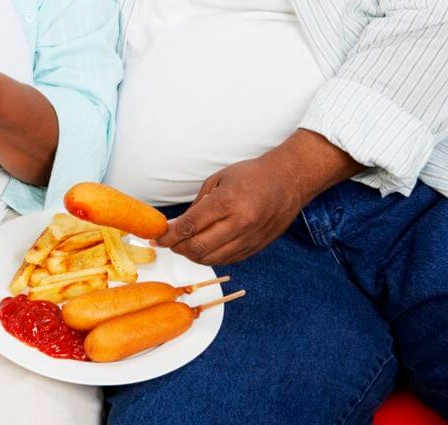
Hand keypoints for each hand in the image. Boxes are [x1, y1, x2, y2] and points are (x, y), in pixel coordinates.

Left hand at [154, 129, 364, 264]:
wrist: (289, 180)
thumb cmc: (251, 175)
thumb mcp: (218, 180)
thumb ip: (197, 205)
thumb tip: (177, 226)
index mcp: (227, 202)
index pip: (190, 226)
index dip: (169, 236)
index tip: (158, 238)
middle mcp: (240, 222)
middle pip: (198, 247)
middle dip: (177, 248)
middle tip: (169, 243)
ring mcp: (249, 237)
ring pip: (211, 258)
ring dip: (192, 255)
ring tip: (184, 246)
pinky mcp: (256, 247)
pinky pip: (227, 260)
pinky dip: (210, 258)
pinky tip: (203, 249)